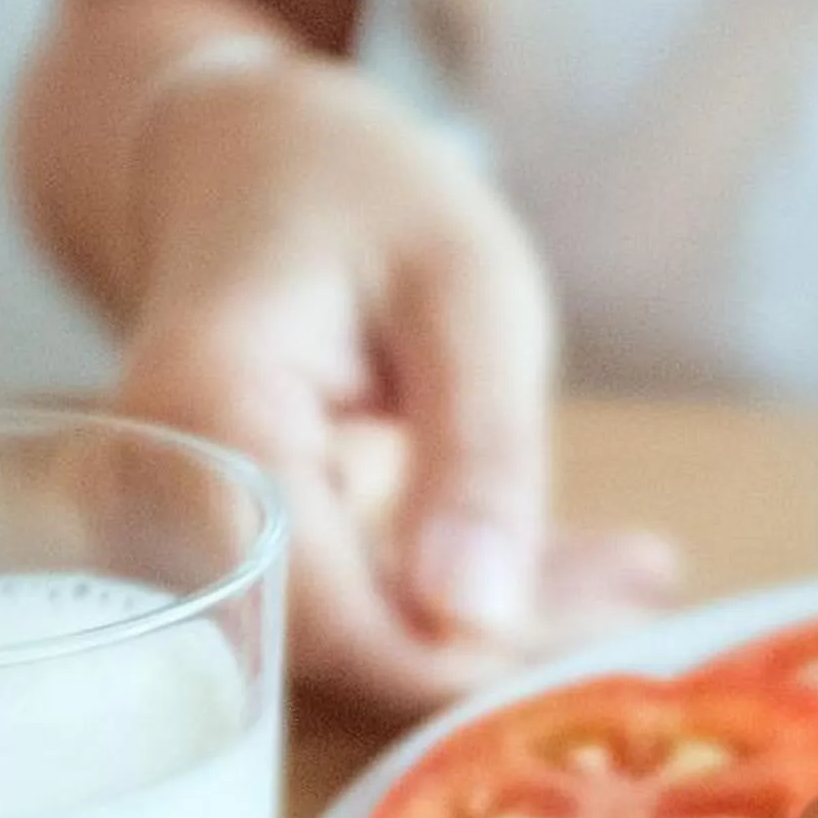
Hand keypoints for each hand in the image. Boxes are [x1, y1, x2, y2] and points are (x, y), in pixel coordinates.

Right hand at [114, 55, 675, 713]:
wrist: (249, 155)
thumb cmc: (360, 192)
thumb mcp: (466, 291)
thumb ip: (478, 453)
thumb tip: (473, 620)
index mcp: (212, 427)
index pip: (328, 622)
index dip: (461, 662)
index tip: (597, 645)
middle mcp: (173, 505)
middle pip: (347, 648)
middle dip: (505, 646)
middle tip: (644, 603)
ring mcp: (202, 537)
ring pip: (372, 639)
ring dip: (511, 625)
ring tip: (638, 579)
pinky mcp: (253, 552)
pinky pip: (371, 606)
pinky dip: (481, 592)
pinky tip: (595, 572)